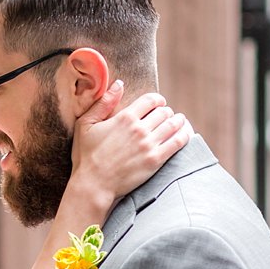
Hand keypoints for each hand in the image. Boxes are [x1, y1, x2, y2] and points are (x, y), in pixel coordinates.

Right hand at [72, 82, 189, 200]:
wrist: (93, 184)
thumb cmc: (86, 155)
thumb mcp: (85, 125)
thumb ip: (103, 103)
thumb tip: (119, 84)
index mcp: (124, 118)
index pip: (151, 100)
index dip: (157, 100)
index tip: (157, 104)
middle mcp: (139, 129)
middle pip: (164, 112)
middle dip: (166, 112)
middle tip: (165, 117)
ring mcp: (149, 145)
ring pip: (174, 124)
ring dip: (178, 121)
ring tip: (177, 123)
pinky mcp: (156, 160)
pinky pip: (179, 141)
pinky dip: (185, 134)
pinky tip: (183, 133)